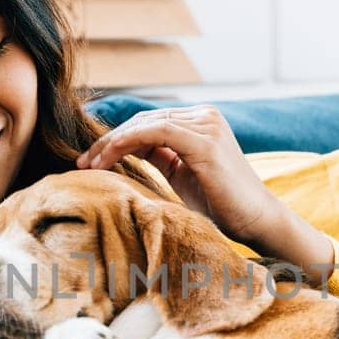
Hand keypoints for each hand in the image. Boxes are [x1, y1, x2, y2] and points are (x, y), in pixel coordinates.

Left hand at [77, 105, 285, 246]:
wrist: (256, 221)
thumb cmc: (221, 204)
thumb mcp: (182, 175)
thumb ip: (160, 156)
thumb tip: (127, 149)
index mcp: (200, 122)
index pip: (149, 122)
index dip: (116, 139)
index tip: (89, 160)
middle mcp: (205, 116)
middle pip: (144, 120)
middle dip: (109, 140)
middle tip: (82, 161)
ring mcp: (207, 126)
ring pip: (146, 123)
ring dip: (113, 142)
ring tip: (91, 163)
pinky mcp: (205, 141)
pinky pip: (157, 131)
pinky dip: (129, 141)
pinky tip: (109, 156)